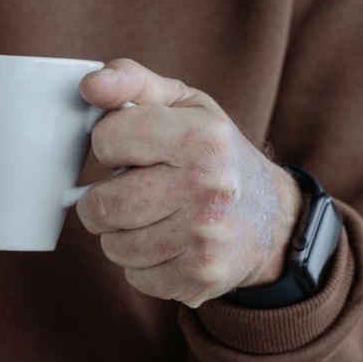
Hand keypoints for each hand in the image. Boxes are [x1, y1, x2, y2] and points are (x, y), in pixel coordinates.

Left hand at [76, 59, 301, 307]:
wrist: (274, 220)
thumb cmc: (216, 155)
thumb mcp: (185, 105)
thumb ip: (132, 83)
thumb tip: (89, 85)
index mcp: (202, 138)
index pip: (107, 139)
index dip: (111, 144)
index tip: (133, 148)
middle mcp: (207, 188)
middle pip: (99, 205)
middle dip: (104, 198)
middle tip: (134, 191)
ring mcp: (204, 239)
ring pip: (111, 246)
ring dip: (121, 234)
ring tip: (155, 217)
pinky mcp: (198, 278)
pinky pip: (133, 276)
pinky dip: (142, 263)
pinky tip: (169, 244)